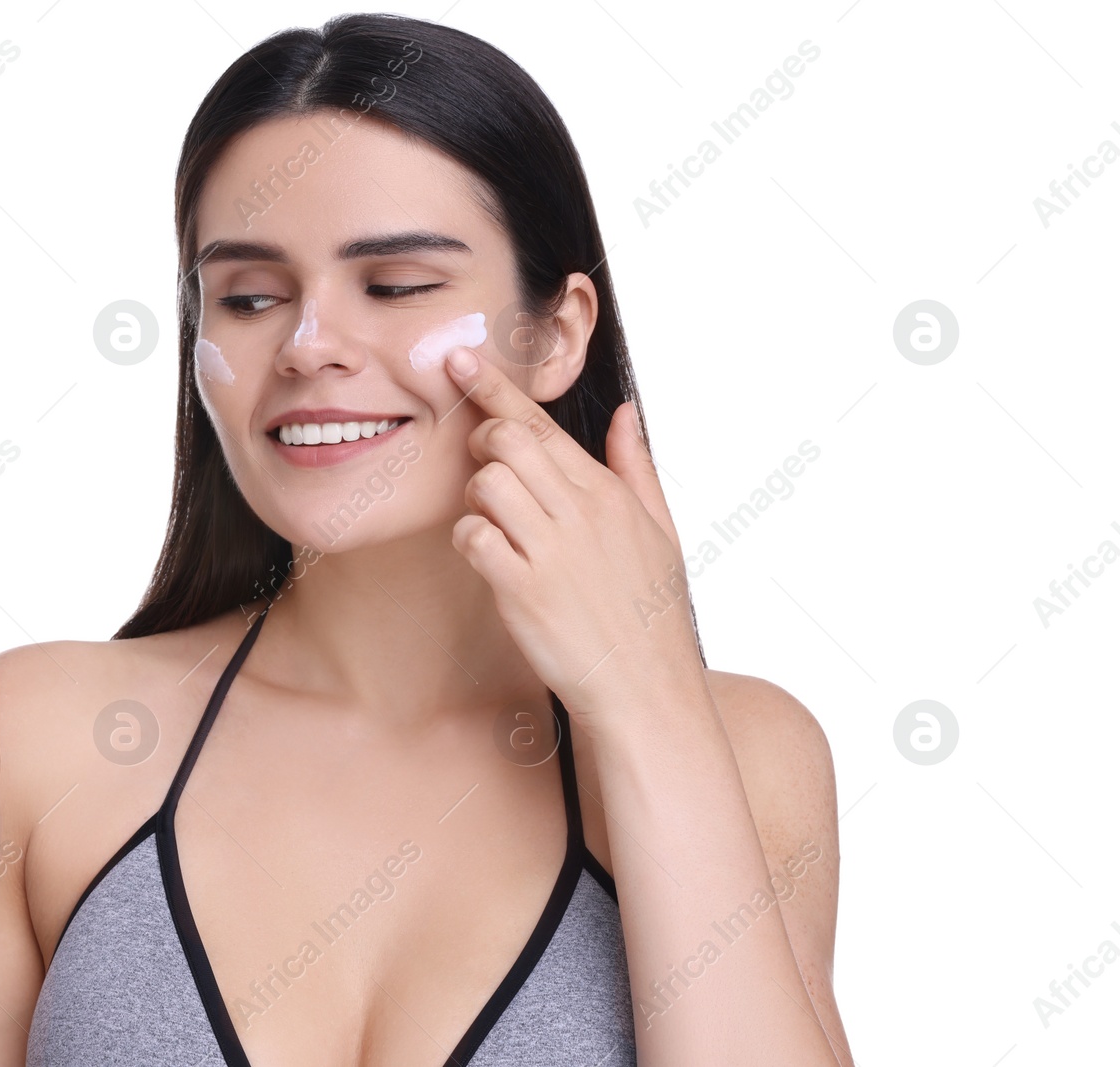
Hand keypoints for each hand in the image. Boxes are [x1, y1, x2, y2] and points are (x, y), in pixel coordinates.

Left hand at [443, 346, 704, 729]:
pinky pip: (473, 537)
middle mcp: (581, 512)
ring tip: (497, 526)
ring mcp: (552, 550)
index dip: (494, 388)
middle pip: (507, 440)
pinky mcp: (523, 589)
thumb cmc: (650, 614)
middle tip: (483, 469)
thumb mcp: (660, 532)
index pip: (542, 424)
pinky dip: (468, 542)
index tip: (459, 360)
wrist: (646, 689)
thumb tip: (625, 413)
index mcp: (608, 493)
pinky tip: (488, 561)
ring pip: (486, 483)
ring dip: (475, 499)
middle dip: (480, 444)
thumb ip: (636, 467)